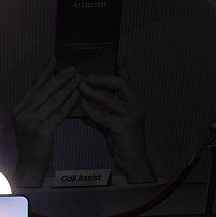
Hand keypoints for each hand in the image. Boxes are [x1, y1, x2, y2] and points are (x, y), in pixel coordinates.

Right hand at [12, 61, 79, 186]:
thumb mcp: (32, 121)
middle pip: (44, 91)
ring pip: (53, 101)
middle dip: (60, 78)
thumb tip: (53, 86)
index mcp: (19, 108)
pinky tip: (77, 95)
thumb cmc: (34, 143)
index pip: (34, 86)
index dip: (45, 72)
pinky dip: (69, 103)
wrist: (30, 165)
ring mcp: (31, 122)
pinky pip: (58, 114)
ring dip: (67, 88)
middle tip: (73, 68)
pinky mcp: (41, 131)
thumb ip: (38, 105)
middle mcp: (22, 113)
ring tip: (78, 78)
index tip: (54, 59)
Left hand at [78, 61, 155, 183]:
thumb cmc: (122, 144)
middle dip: (103, 78)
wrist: (132, 163)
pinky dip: (91, 110)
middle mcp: (135, 107)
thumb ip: (100, 116)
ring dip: (94, 92)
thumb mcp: (110, 127)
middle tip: (88, 75)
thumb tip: (84, 108)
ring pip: (111, 99)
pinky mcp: (123, 128)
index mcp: (133, 104)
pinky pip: (104, 116)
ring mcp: (130, 116)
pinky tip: (81, 106)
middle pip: (121, 84)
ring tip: (80, 86)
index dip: (123, 67)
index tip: (118, 54)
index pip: (127, 81)